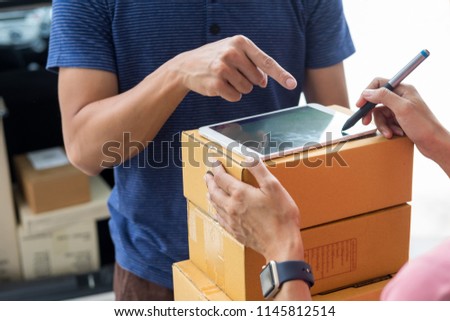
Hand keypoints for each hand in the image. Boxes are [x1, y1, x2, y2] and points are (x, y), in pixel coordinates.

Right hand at [172, 35, 296, 101]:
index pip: (266, 61)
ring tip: (223, 78)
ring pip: (247, 90)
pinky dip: (230, 95)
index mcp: (240, 42)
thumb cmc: (215, 58)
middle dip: (248, 80)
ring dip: (238, 88)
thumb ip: (252, 63)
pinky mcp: (216, 83)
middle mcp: (232, 52)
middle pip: (257, 79)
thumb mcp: (233, 52)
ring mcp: (223, 68)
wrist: (186, 66)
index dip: (281, 74)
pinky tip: (218, 86)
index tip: (292, 84)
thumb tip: (264, 81)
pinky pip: (235, 97)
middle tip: (232, 73)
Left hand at [204, 158, 303, 261]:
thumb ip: (259, 170)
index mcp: (240, 194)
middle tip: (207, 175)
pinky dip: (216, 210)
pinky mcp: (235, 232)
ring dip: (211, 195)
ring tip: (210, 190)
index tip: (213, 162)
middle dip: (210, 181)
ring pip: (215, 205)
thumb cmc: (281, 216)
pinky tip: (218, 211)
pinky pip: (220, 219)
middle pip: (214, 191)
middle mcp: (231, 207)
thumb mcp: (274, 187)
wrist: (281, 245)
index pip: (221, 178)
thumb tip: (248, 158)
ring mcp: (232, 221)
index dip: (216, 168)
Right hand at [356, 78, 448, 160]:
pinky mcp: (399, 119)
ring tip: (390, 133)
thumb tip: (367, 92)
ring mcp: (400, 109)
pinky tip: (396, 133)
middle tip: (364, 122)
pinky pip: (385, 122)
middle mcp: (401, 97)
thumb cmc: (423, 125)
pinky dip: (388, 129)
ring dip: (382, 125)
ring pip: (380, 114)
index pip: (379, 83)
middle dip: (371, 113)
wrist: (434, 143)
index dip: (367, 93)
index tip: (360, 105)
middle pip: (376, 100)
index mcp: (403, 89)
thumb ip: (383, 97)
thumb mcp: (402, 109)